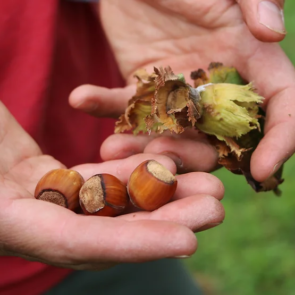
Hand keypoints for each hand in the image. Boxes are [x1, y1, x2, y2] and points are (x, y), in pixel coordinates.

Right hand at [0, 102, 223, 269]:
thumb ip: (8, 200)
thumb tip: (55, 217)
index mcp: (5, 224)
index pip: (77, 244)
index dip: (132, 246)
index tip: (186, 242)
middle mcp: (30, 218)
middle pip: (108, 226)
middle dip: (165, 220)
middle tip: (216, 208)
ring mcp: (41, 197)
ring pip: (111, 199)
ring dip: (162, 193)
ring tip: (210, 186)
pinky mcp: (48, 175)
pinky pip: (99, 175)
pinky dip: (134, 171)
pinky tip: (169, 163)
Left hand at [71, 0, 292, 181]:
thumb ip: (252, 1)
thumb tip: (274, 32)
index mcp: (249, 64)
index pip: (280, 109)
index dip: (280, 141)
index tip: (263, 171)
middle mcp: (214, 89)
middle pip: (214, 140)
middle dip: (190, 155)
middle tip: (160, 153)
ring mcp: (175, 95)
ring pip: (167, 136)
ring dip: (141, 146)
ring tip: (111, 148)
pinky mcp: (141, 90)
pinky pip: (123, 106)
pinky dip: (102, 104)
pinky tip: (80, 97)